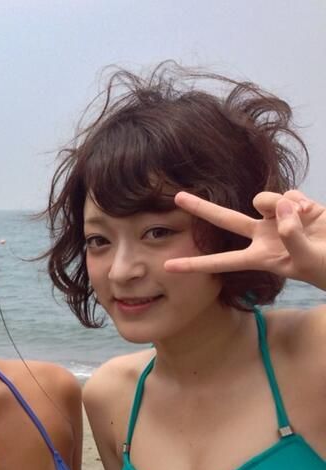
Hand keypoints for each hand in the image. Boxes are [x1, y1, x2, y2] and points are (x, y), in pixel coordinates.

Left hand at [167, 190, 325, 288]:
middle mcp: (263, 236)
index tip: (167, 266)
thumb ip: (290, 234)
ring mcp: (277, 219)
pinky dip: (299, 203)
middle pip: (225, 219)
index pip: (220, 262)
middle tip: (177, 197)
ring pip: (263, 200)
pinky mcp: (296, 205)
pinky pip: (288, 195)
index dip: (195, 264)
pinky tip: (311, 214)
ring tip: (302, 219)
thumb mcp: (306, 259)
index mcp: (259, 257)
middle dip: (202, 208)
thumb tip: (279, 206)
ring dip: (279, 205)